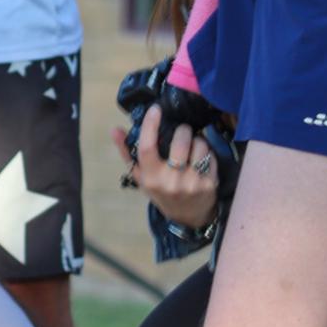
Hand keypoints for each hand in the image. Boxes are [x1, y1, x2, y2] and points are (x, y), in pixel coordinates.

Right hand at [113, 103, 218, 231]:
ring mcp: (191, 184)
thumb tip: (115, 130)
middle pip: (179, 141)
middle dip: (183, 129)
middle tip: (182, 131)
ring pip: (199, 145)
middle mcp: (170, 182)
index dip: (150, 125)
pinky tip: (201, 158)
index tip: (155, 109)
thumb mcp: (142, 176)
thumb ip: (127, 152)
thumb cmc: (161, 191)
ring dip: (197, 140)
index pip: (147, 148)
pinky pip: (211, 155)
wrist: (187, 217)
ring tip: (193, 146)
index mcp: (150, 178)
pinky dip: (207, 152)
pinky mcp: (209, 184)